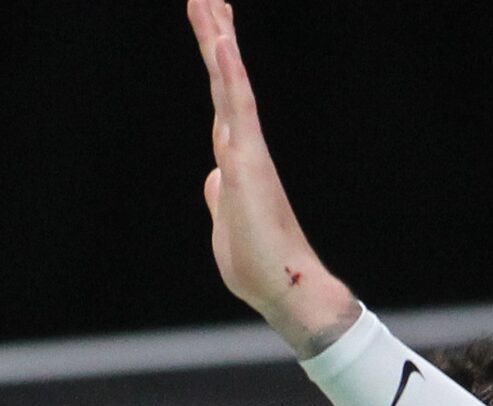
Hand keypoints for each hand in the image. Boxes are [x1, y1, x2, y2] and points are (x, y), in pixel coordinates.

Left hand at [187, 0, 357, 349]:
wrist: (285, 289)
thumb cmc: (259, 267)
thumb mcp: (227, 224)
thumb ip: (222, 196)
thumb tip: (215, 178)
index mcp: (237, 163)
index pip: (223, 105)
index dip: (217, 68)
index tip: (215, 33)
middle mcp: (243, 149)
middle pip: (224, 82)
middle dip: (216, 37)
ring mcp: (246, 151)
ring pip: (228, 84)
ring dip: (216, 39)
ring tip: (208, 0)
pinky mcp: (249, 160)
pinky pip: (237, 106)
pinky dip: (229, 71)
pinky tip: (221, 39)